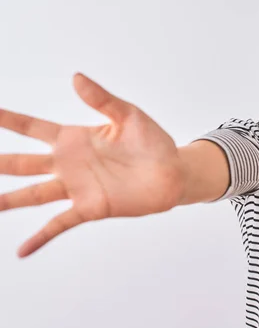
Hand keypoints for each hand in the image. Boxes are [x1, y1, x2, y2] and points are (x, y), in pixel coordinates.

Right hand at [0, 73, 187, 257]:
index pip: (31, 127)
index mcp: (74, 139)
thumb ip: (101, 99)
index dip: (7, 119)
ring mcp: (77, 187)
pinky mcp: (91, 207)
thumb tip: (75, 76)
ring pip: (32, 194)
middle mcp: (68, 164)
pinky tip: (21, 250)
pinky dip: (41, 236)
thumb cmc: (152, 142)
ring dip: (7, 200)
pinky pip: (60, 223)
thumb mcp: (127, 115)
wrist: (173, 172)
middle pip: (21, 162)